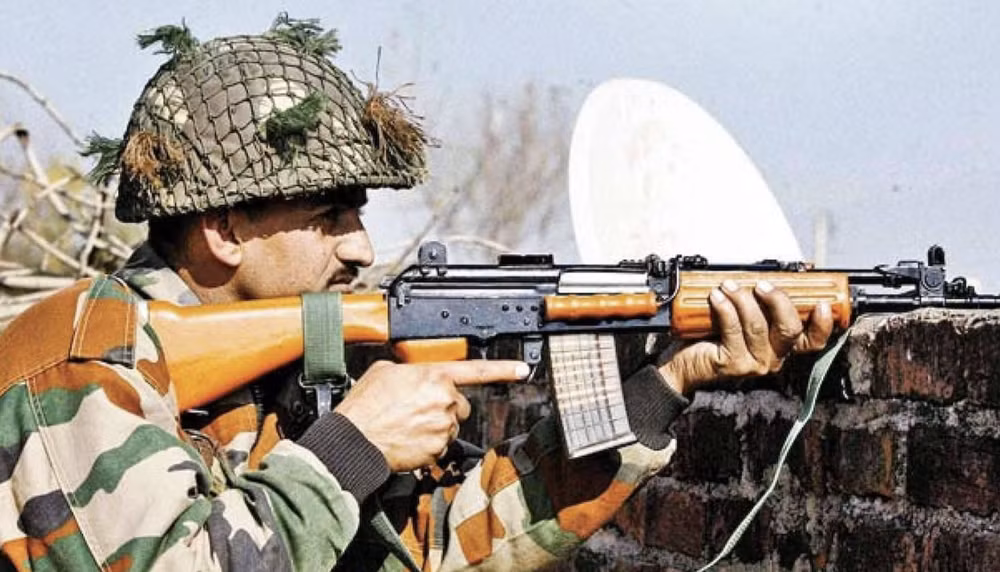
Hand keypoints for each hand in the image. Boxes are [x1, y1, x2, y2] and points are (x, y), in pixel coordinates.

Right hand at [334, 360, 528, 471]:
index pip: (477, 370)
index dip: (504, 369)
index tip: (524, 370)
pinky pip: (441, 447)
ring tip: (407, 426)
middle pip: (460, 405)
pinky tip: (408, 440)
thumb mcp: (384, 371)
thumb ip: (410, 371)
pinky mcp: (438, 450)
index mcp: (434, 376)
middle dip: (445, 407)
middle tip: (418, 410)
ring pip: (451, 427)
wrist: (354, 439)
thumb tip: (414, 377)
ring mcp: (443, 428)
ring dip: (435, 427)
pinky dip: (428, 445)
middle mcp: (444, 400)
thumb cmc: (365, 405)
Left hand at [658, 279, 833, 395]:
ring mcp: (754, 363)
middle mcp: (773, 358)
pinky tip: (716, 296)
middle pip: (790, 328)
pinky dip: (725, 308)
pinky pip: (732, 330)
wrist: (684, 362)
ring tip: (727, 285)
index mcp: (781, 346)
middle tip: (762, 284)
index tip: (823, 303)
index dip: (823, 324)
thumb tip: (769, 274)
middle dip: (778, 300)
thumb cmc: (713, 335)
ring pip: (758, 326)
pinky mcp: (732, 364)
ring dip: (743, 299)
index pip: (812, 340)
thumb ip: (759, 301)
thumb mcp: (743, 316)